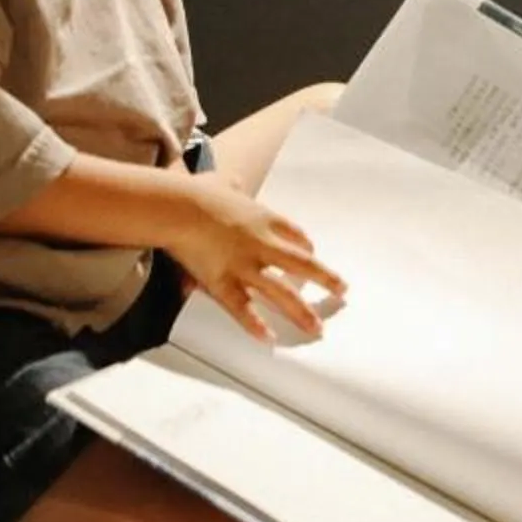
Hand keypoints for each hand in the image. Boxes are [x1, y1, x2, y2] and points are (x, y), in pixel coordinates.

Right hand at [166, 177, 346, 344]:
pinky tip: (269, 338)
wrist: (179, 207)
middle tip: (342, 291)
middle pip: (303, 265)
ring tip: (317, 329)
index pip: (297, 236)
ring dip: (301, 313)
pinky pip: (243, 309)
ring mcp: (245, 267)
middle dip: (326, 280)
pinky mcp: (223, 283)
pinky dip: (255, 325)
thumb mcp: (222, 182)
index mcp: (265, 220)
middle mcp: (263, 245)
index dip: (307, 248)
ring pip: (281, 294)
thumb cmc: (198, 192)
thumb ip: (231, 186)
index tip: (313, 255)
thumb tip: (233, 182)